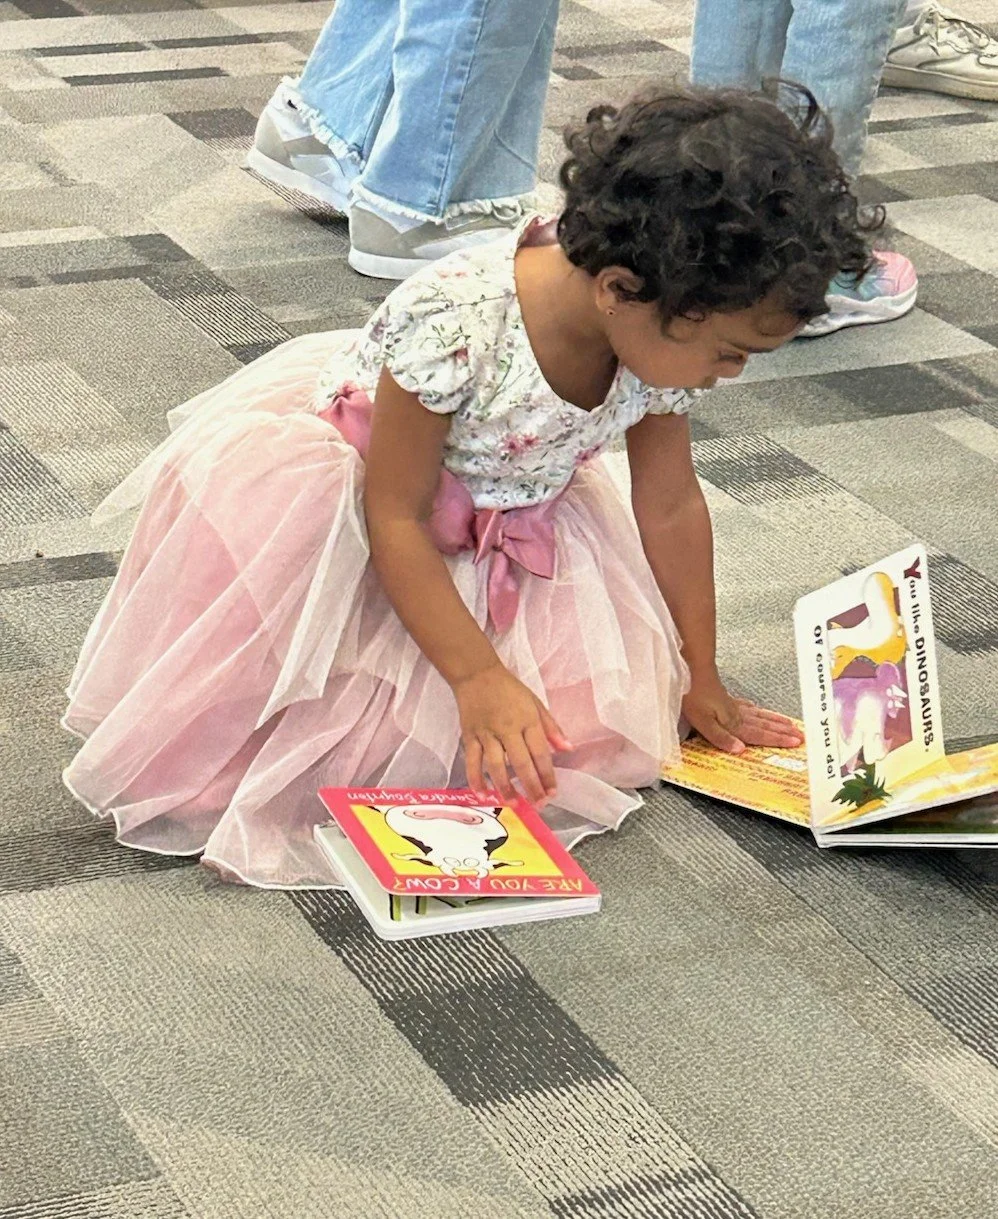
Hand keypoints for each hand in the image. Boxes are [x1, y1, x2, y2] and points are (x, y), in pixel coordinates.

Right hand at [453, 664, 572, 804]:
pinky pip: (472, 761)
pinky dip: (475, 778)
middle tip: (538, 804)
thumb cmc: (509, 688)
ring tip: (514, 803)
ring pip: (495, 765)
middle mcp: (508, 728)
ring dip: (505, 786)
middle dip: (531, 786)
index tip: (552, 792)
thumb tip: (568, 748)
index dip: (547, 774)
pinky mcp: (469, 736)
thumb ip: (551, 728)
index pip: (540, 752)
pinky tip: (482, 793)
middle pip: (521, 762)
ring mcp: (487, 733)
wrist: (476, 674)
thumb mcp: (535, 702)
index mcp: (527, 720)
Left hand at [683, 675, 802, 754]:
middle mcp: (737, 714)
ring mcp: (733, 704)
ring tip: (789, 724)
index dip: (778, 740)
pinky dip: (757, 710)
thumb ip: (721, 737)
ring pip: (759, 715)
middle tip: (801, 735)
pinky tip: (758, 710)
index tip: (796, 742)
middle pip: (764, 725)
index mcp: (733, 722)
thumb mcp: (703, 722)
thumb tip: (741, 750)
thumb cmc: (694, 695)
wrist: (690, 670)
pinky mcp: (725, 697)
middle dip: (783, 731)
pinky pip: (748, 707)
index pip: (759, 734)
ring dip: (775, 721)